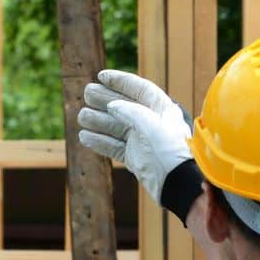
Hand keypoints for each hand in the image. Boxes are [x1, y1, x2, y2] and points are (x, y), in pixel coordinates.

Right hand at [77, 70, 202, 223]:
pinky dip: (100, 141)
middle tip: (87, 93)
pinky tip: (85, 136)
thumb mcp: (151, 125)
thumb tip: (112, 105)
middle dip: (105, 99)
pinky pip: (115, 147)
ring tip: (82, 116)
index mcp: (163, 109)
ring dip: (99, 121)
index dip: (121, 81)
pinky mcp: (136, 159)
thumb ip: (130, 112)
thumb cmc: (170, 151)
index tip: (101, 76)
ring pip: (117, 127)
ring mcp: (143, 141)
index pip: (140, 89)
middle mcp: (153, 123)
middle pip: (125, 106)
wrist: (178, 183)